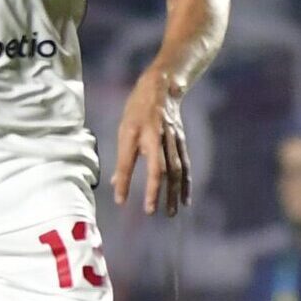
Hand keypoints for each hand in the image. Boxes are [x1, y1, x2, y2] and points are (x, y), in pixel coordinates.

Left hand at [113, 67, 190, 216]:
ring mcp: (172, 138)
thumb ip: (122, 157)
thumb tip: (115, 184)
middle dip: (155, 190)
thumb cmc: (138, 110)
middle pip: (158, 167)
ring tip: (171, 212)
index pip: (128, 161)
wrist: (162, 88)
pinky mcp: (181, 141)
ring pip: (175, 169)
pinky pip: (185, 166)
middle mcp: (156, 136)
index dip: (124, 180)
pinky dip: (185, 184)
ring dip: (173, 192)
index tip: (120, 200)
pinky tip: (185, 200)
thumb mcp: (124, 129)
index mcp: (136, 131)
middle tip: (151, 212)